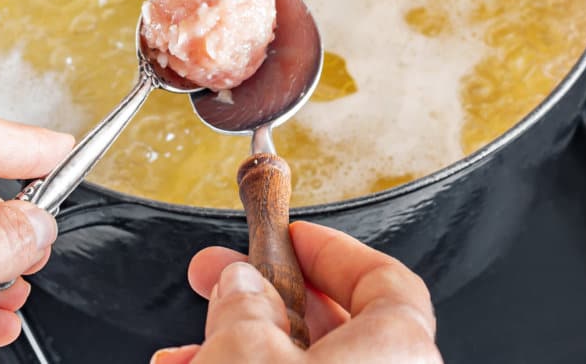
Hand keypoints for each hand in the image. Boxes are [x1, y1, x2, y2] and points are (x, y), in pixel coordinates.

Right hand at [152, 222, 440, 362]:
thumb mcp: (246, 351)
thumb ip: (243, 302)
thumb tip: (238, 281)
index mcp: (398, 350)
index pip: (381, 276)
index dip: (327, 248)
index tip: (285, 233)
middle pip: (331, 321)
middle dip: (259, 294)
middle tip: (217, 273)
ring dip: (239, 343)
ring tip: (187, 345)